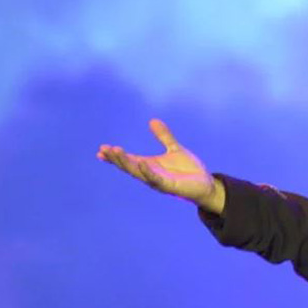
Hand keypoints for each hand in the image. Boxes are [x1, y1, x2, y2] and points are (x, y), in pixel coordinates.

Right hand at [97, 118, 221, 210]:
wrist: (206, 185)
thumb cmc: (189, 170)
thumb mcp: (175, 150)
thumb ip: (164, 136)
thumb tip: (153, 120)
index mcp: (150, 166)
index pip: (129, 160)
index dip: (115, 156)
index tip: (101, 149)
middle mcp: (151, 174)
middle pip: (129, 166)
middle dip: (116, 158)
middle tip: (104, 149)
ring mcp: (159, 181)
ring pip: (138, 172)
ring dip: (127, 163)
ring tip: (116, 152)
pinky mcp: (169, 186)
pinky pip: (156, 179)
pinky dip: (148, 172)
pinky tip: (141, 163)